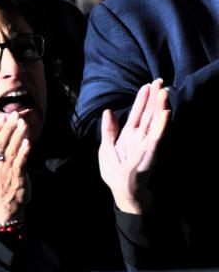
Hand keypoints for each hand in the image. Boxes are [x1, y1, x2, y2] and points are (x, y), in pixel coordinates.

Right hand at [0, 112, 30, 223]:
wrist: (5, 204)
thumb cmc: (2, 179)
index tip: (1, 116)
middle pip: (0, 142)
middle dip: (7, 127)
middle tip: (14, 115)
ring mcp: (6, 169)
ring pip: (11, 150)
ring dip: (17, 136)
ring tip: (22, 123)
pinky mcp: (17, 177)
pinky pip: (20, 163)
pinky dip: (23, 152)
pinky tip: (28, 143)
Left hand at [99, 79, 169, 213]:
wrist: (122, 191)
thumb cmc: (114, 172)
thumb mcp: (106, 148)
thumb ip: (109, 130)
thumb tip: (108, 111)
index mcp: (128, 134)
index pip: (137, 112)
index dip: (142, 99)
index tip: (147, 85)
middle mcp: (139, 136)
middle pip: (148, 113)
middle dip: (153, 97)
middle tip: (160, 80)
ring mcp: (146, 143)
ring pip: (154, 121)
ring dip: (159, 107)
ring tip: (164, 91)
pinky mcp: (149, 152)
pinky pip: (156, 136)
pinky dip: (161, 125)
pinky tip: (165, 114)